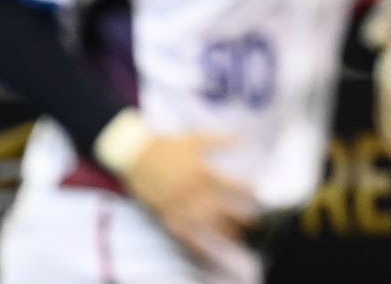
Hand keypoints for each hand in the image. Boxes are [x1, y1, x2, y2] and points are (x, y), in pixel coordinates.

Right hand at [122, 133, 254, 257]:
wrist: (135, 155)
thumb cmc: (168, 145)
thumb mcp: (196, 138)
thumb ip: (220, 140)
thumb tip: (243, 139)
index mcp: (201, 172)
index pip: (230, 185)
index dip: (246, 191)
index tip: (255, 194)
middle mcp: (191, 191)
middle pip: (220, 209)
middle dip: (237, 217)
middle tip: (251, 222)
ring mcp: (178, 205)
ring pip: (203, 225)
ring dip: (220, 232)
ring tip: (235, 237)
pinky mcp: (165, 214)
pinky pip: (181, 234)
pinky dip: (193, 245)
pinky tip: (204, 252)